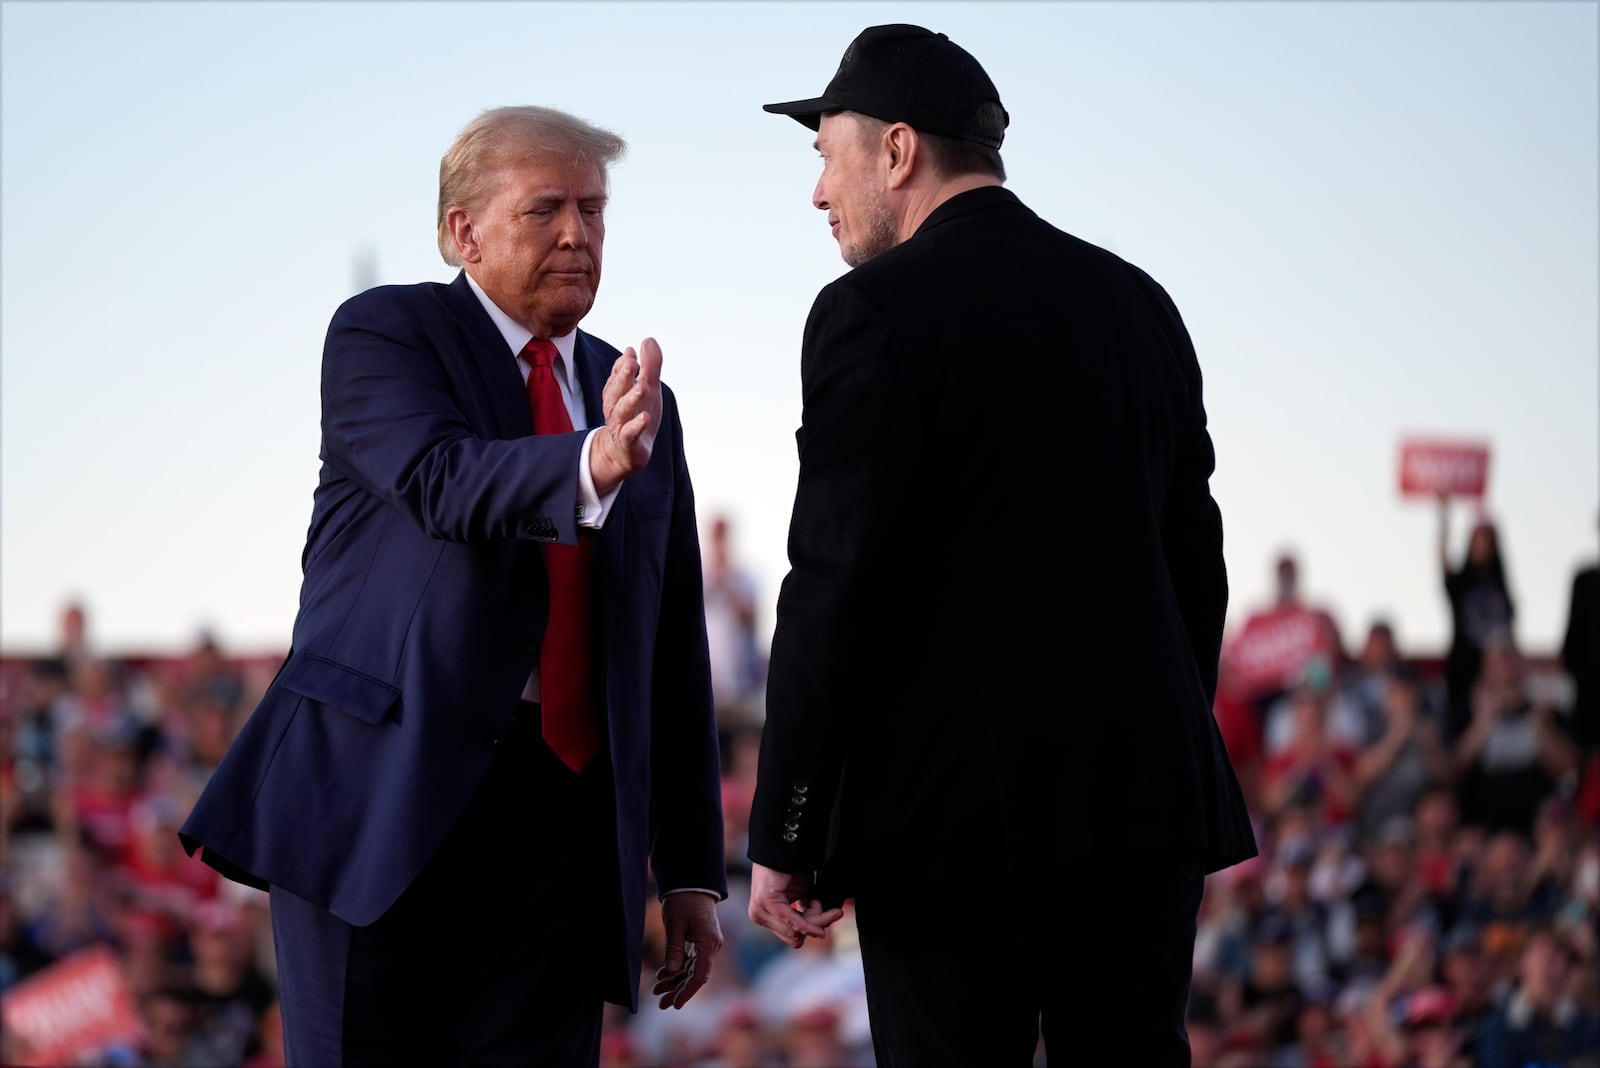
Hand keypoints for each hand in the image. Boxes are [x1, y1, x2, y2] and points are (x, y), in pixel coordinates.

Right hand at [590, 337, 663, 494]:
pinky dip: (637, 425)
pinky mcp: (628, 443)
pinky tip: (645, 417)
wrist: (625, 454)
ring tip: (643, 387)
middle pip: (617, 390)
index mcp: (618, 393)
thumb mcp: (647, 389)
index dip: (623, 366)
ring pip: (622, 410)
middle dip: (623, 375)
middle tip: (631, 361)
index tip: (631, 353)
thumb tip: (648, 339)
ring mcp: (620, 425)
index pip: (618, 376)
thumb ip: (649, 366)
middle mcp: (615, 407)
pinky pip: (630, 433)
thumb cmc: (637, 416)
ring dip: (631, 398)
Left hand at [651, 891, 722, 1009]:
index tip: (676, 1004)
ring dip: (676, 983)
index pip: (700, 974)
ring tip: (657, 993)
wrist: (692, 884)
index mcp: (707, 942)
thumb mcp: (675, 923)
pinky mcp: (701, 944)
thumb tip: (670, 972)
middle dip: (678, 991)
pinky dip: (677, 971)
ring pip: (692, 971)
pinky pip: (690, 962)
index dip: (688, 991)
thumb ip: (674, 948)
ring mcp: (707, 946)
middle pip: (696, 976)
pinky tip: (662, 978)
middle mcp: (711, 946)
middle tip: (661, 1004)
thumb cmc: (683, 900)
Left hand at [747, 862, 842, 948]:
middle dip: (814, 923)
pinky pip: (792, 922)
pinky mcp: (767, 903)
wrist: (782, 846)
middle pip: (795, 937)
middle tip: (821, 903)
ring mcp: (760, 911)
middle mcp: (759, 917)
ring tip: (817, 899)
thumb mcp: (801, 896)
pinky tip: (820, 927)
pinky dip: (808, 925)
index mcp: (765, 916)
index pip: (792, 937)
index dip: (810, 927)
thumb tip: (819, 932)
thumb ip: (807, 914)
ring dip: (814, 917)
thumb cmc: (792, 868)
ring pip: (796, 931)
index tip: (821, 908)